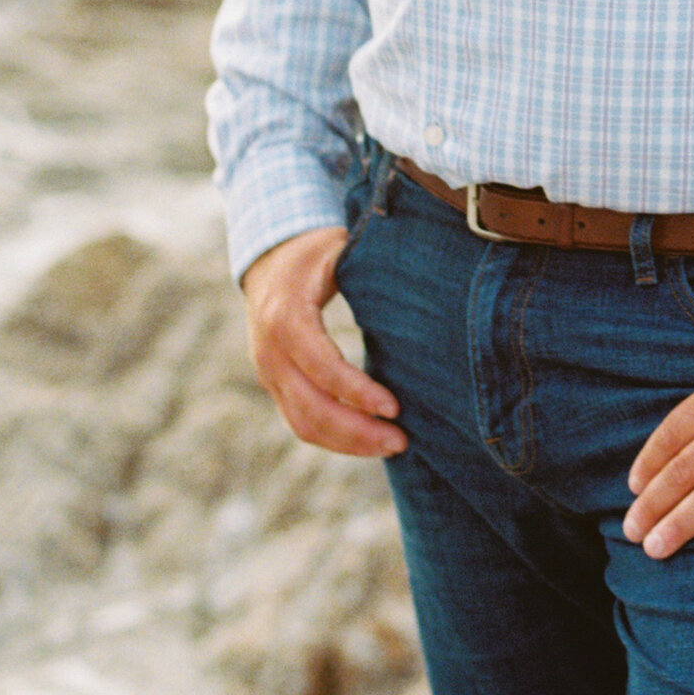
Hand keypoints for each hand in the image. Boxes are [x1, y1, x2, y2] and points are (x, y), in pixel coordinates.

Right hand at [240, 224, 406, 458]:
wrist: (269, 258)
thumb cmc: (316, 252)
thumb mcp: (339, 249)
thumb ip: (369, 268)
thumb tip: (425, 283)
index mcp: (286, 316)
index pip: (322, 367)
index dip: (358, 391)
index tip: (395, 406)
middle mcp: (269, 351)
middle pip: (310, 408)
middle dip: (357, 431)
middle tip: (401, 440)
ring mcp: (268, 373)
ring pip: (303, 424)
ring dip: (347, 442)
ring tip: (392, 445)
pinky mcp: (274, 385)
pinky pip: (299, 421)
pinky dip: (333, 438)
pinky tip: (367, 439)